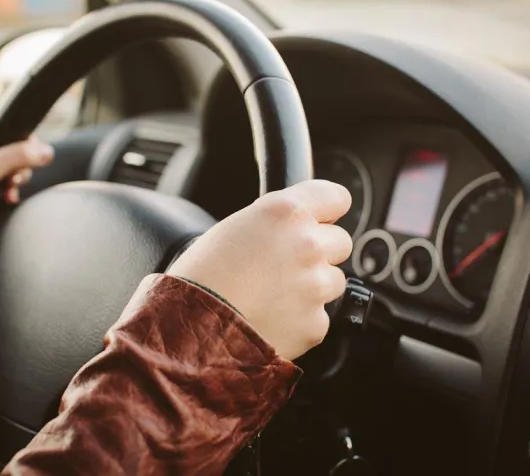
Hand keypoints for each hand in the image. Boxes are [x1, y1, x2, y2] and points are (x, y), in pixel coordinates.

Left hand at [0, 114, 53, 233]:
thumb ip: (18, 158)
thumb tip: (47, 150)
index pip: (7, 123)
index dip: (24, 140)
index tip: (30, 158)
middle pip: (8, 145)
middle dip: (18, 166)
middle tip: (14, 181)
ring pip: (2, 162)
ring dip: (11, 178)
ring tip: (8, 193)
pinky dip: (1, 185)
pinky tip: (4, 197)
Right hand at [168, 180, 352, 360]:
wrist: (189, 331)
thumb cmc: (199, 277)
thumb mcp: (233, 227)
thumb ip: (273, 222)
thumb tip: (294, 227)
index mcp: (285, 212)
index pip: (337, 197)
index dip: (326, 211)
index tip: (320, 220)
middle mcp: (307, 244)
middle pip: (340, 242)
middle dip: (319, 252)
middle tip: (284, 266)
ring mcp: (315, 285)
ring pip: (334, 281)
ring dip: (312, 287)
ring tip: (272, 296)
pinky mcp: (316, 323)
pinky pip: (320, 317)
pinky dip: (301, 320)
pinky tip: (271, 319)